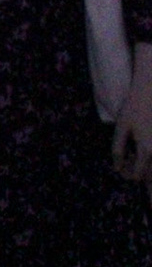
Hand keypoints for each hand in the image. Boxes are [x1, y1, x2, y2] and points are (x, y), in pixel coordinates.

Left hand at [113, 54, 151, 182]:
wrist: (151, 91)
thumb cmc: (134, 107)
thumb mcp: (122, 127)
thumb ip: (118, 149)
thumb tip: (118, 168)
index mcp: (147, 150)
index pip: (139, 175)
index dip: (128, 175)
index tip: (122, 168)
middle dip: (141, 174)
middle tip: (131, 162)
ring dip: (149, 168)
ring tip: (139, 157)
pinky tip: (146, 149)